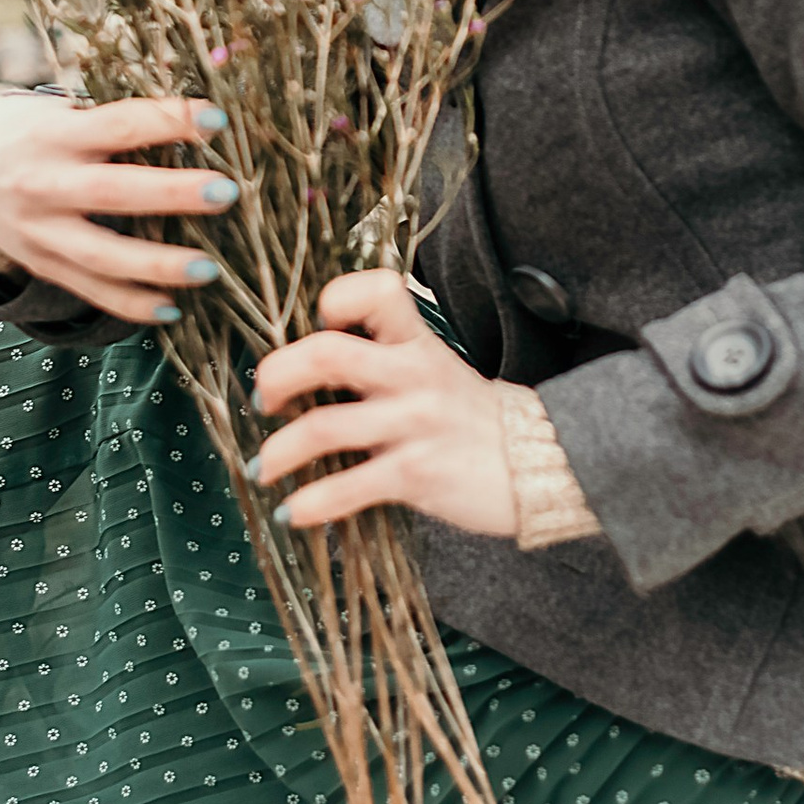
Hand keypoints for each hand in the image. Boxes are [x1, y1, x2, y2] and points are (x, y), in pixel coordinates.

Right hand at [0, 92, 237, 325]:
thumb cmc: (30, 131)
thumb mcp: (60, 111)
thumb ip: (113, 120)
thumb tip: (199, 120)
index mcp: (55, 134)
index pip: (117, 124)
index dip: (166, 120)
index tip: (217, 120)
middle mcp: (44, 183)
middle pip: (111, 192)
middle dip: (171, 193)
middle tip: (226, 192)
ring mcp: (39, 231)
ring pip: (101, 255)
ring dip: (157, 265)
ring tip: (209, 269)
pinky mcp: (40, 264)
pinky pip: (87, 290)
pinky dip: (128, 304)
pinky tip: (171, 309)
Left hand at [250, 273, 514, 536]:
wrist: (540, 463)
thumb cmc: (471, 416)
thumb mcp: (434, 369)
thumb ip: (384, 359)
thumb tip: (309, 364)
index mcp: (416, 342)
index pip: (376, 292)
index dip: (337, 299)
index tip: (316, 323)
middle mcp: (412, 375)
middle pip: (326, 354)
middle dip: (277, 375)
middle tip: (263, 399)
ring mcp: (414, 424)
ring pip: (323, 428)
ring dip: (278, 452)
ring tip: (262, 467)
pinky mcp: (416, 473)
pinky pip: (348, 487)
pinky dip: (310, 502)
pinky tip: (295, 512)